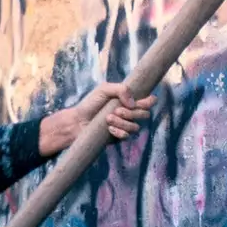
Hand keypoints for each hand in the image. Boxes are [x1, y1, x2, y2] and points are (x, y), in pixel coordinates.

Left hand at [38, 82, 154, 155]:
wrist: (77, 121)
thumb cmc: (90, 103)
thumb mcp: (104, 89)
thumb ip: (121, 89)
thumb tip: (133, 103)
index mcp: (128, 101)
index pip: (148, 102)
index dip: (149, 102)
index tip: (142, 102)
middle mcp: (129, 114)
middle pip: (144, 115)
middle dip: (133, 113)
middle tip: (117, 110)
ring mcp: (124, 126)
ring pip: (135, 127)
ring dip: (122, 122)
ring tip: (108, 119)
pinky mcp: (118, 137)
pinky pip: (127, 136)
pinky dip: (119, 132)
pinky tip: (109, 129)